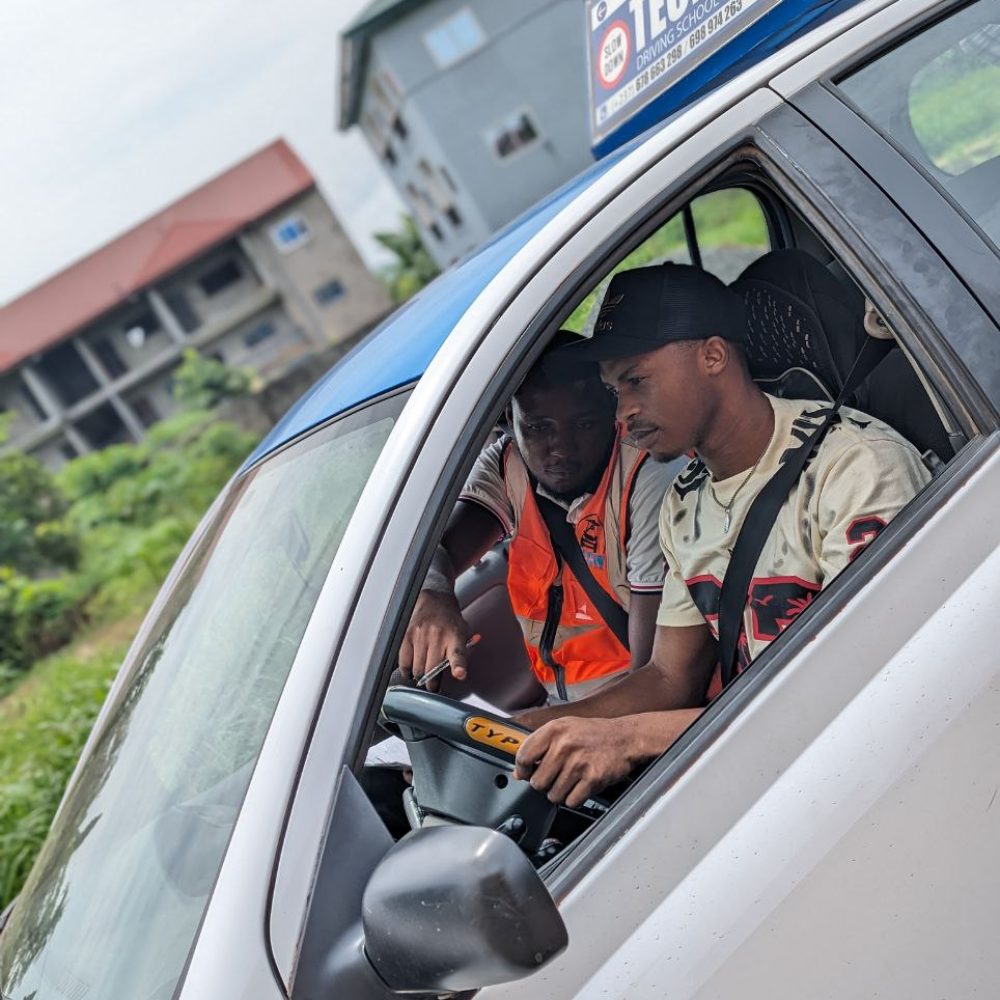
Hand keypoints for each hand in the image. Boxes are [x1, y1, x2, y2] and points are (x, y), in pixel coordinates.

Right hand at [398, 589, 470, 689]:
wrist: (434, 601)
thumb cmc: (450, 621)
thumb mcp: (463, 633)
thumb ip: (462, 653)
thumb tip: (460, 674)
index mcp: (455, 636)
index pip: (458, 654)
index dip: (458, 666)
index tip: (460, 674)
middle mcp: (438, 635)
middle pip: (432, 669)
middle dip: (432, 683)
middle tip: (433, 686)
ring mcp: (421, 635)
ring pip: (417, 669)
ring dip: (420, 676)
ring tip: (423, 674)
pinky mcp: (407, 636)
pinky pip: (404, 662)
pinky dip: (407, 670)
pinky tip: (411, 669)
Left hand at [513, 716, 644, 808]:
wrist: (625, 737)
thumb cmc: (593, 733)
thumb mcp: (564, 728)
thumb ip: (540, 745)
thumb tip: (519, 772)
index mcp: (554, 730)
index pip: (523, 756)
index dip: (522, 769)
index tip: (526, 773)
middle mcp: (565, 745)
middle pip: (537, 782)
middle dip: (544, 784)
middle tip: (555, 776)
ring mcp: (579, 763)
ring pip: (553, 795)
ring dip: (560, 792)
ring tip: (571, 779)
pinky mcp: (592, 779)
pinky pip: (571, 801)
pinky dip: (574, 798)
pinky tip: (581, 785)